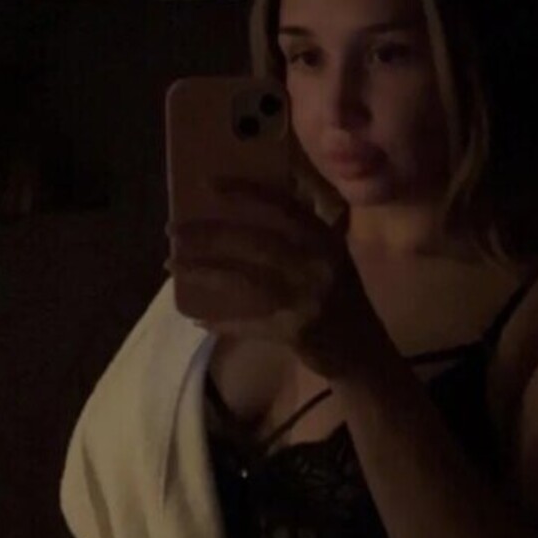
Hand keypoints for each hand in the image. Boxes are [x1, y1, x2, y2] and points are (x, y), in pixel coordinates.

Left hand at [165, 178, 390, 380]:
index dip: (246, 191)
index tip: (208, 184)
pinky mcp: (295, 332)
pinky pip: (250, 325)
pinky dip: (223, 322)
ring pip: (245, 280)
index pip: (283, 206)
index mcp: (325, 240)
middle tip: (173, 230)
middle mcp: (318, 265)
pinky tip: (198, 318)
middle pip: (255, 242)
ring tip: (172, 264)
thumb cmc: (343, 298)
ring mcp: (306, 300)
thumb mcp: (333, 256)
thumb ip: (307, 228)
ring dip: (204, 271)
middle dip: (208, 234)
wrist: (365, 353)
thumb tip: (268, 194)